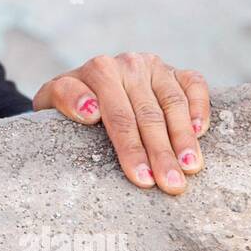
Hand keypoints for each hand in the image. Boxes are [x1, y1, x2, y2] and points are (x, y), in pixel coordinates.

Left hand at [32, 53, 209, 194]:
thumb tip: (90, 109)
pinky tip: (200, 132)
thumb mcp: (50, 102)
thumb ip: (62, 98)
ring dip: (183, 138)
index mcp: (98, 70)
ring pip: (173, 104)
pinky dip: (200, 107)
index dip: (130, 148)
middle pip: (147, 115)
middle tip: (171, 185)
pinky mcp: (175, 71)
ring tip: (190, 169)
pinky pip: (194, 85)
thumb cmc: (66, 106)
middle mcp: (128, 65)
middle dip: (160, 153)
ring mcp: (154, 66)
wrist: (82, 88)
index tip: (140, 177)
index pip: (117, 115)